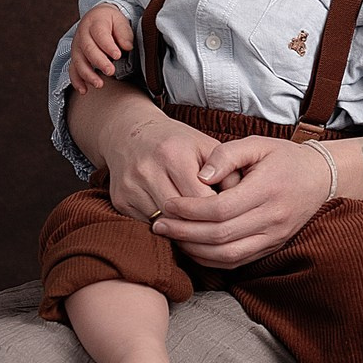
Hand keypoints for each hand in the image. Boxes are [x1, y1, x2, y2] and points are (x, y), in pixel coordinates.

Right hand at [70, 4, 136, 93]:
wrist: (95, 17)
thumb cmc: (111, 22)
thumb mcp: (120, 21)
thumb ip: (124, 33)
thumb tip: (127, 47)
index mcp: (95, 22)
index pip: (100, 34)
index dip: (108, 45)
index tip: (118, 55)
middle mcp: (82, 34)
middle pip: (88, 49)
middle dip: (99, 62)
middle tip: (110, 71)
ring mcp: (77, 47)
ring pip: (79, 61)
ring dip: (88, 74)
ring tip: (99, 84)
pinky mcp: (75, 57)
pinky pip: (72, 70)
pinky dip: (77, 81)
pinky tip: (84, 90)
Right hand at [103, 109, 222, 224]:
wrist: (130, 133)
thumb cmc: (177, 142)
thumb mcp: (206, 147)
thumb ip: (228, 172)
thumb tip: (242, 202)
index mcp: (173, 154)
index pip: (201, 199)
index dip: (217, 212)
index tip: (229, 216)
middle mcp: (147, 170)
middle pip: (180, 216)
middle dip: (200, 225)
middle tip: (216, 229)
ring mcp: (130, 187)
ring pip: (163, 224)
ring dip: (182, 230)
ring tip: (198, 226)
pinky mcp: (120, 200)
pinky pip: (147, 225)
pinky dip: (163, 227)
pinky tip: (175, 221)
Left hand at [155, 132, 333, 266]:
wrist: (321, 179)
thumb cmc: (285, 158)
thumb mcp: (258, 144)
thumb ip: (226, 154)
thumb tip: (201, 175)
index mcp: (267, 189)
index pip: (220, 209)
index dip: (190, 210)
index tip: (168, 204)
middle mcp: (272, 218)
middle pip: (220, 236)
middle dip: (184, 232)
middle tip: (159, 224)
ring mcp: (274, 237)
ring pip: (227, 255)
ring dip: (194, 250)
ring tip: (171, 237)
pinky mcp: (272, 247)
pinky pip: (237, 262)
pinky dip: (210, 260)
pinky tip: (192, 248)